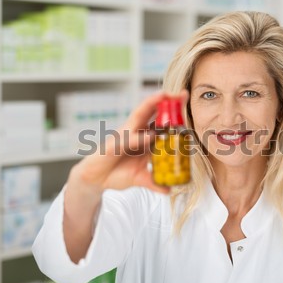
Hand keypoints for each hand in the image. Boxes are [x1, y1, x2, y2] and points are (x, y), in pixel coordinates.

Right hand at [71, 90, 188, 193]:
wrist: (96, 179)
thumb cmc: (117, 172)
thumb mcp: (141, 178)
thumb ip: (154, 182)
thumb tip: (169, 189)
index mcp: (144, 137)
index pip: (160, 121)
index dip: (174, 111)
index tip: (186, 100)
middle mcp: (135, 132)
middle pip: (151, 112)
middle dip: (166, 101)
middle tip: (182, 93)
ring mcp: (124, 136)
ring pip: (138, 117)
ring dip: (150, 105)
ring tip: (163, 96)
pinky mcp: (113, 145)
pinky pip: (127, 140)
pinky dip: (138, 138)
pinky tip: (149, 136)